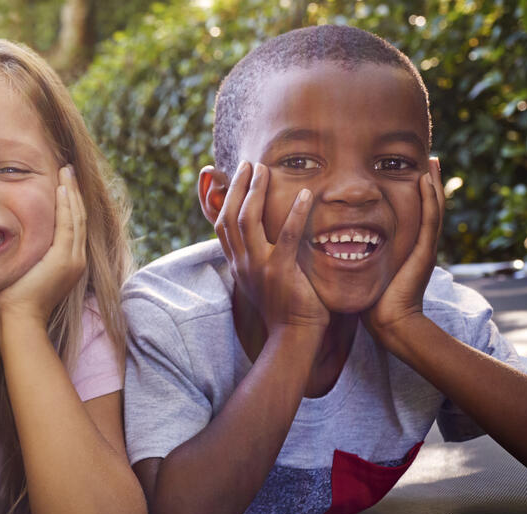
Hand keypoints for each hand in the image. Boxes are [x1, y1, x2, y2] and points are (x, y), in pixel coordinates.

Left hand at [0, 166, 86, 322]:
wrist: (19, 322)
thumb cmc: (12, 302)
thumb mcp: (22, 270)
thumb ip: (25, 254)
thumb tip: (9, 238)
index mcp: (68, 262)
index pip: (72, 224)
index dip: (69, 202)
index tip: (63, 182)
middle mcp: (76, 259)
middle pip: (78, 217)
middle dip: (73, 191)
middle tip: (68, 169)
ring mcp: (73, 260)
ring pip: (76, 217)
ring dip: (71, 192)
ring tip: (66, 171)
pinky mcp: (65, 260)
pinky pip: (68, 224)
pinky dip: (66, 205)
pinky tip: (61, 188)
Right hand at [216, 162, 326, 333]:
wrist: (292, 337)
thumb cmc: (284, 310)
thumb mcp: (263, 282)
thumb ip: (260, 260)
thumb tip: (264, 241)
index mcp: (238, 265)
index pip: (221, 226)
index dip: (225, 199)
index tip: (236, 177)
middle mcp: (242, 263)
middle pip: (231, 216)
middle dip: (238, 187)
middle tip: (249, 164)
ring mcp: (259, 267)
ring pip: (248, 221)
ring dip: (255, 192)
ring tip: (265, 170)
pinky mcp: (281, 272)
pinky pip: (287, 237)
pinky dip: (295, 214)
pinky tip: (305, 195)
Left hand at [365, 157, 443, 341]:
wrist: (389, 324)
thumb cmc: (372, 302)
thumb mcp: (365, 271)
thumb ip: (357, 256)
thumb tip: (335, 244)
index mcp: (406, 247)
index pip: (412, 214)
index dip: (413, 193)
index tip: (408, 170)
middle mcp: (419, 244)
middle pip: (427, 206)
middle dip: (429, 182)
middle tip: (429, 157)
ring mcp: (425, 248)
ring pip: (433, 209)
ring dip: (433, 184)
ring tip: (433, 160)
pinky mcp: (425, 253)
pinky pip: (429, 221)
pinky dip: (430, 200)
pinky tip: (426, 180)